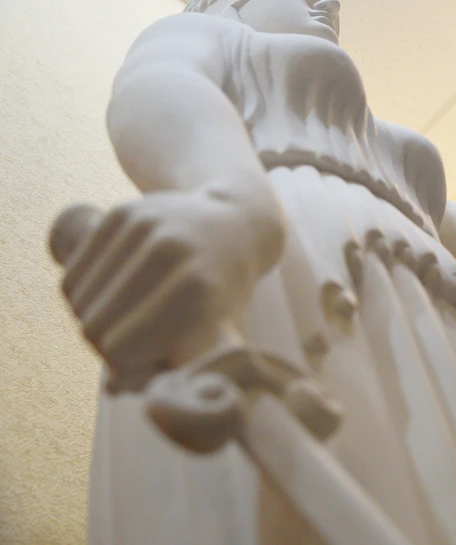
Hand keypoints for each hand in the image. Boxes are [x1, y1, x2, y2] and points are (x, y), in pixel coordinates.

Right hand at [58, 189, 283, 382]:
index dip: (127, 365)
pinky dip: (82, 296)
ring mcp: (144, 227)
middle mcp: (169, 252)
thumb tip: (115, 388)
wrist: (238, 226)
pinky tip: (109, 297)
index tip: (146, 359)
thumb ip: (178, 368)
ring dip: (94, 319)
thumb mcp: (219, 336)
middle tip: (131, 340)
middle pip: (94, 327)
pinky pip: (72, 275)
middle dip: (107, 345)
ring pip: (78, 302)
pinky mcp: (123, 213)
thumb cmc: (225, 293)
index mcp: (196, 289)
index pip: (119, 350)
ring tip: (124, 318)